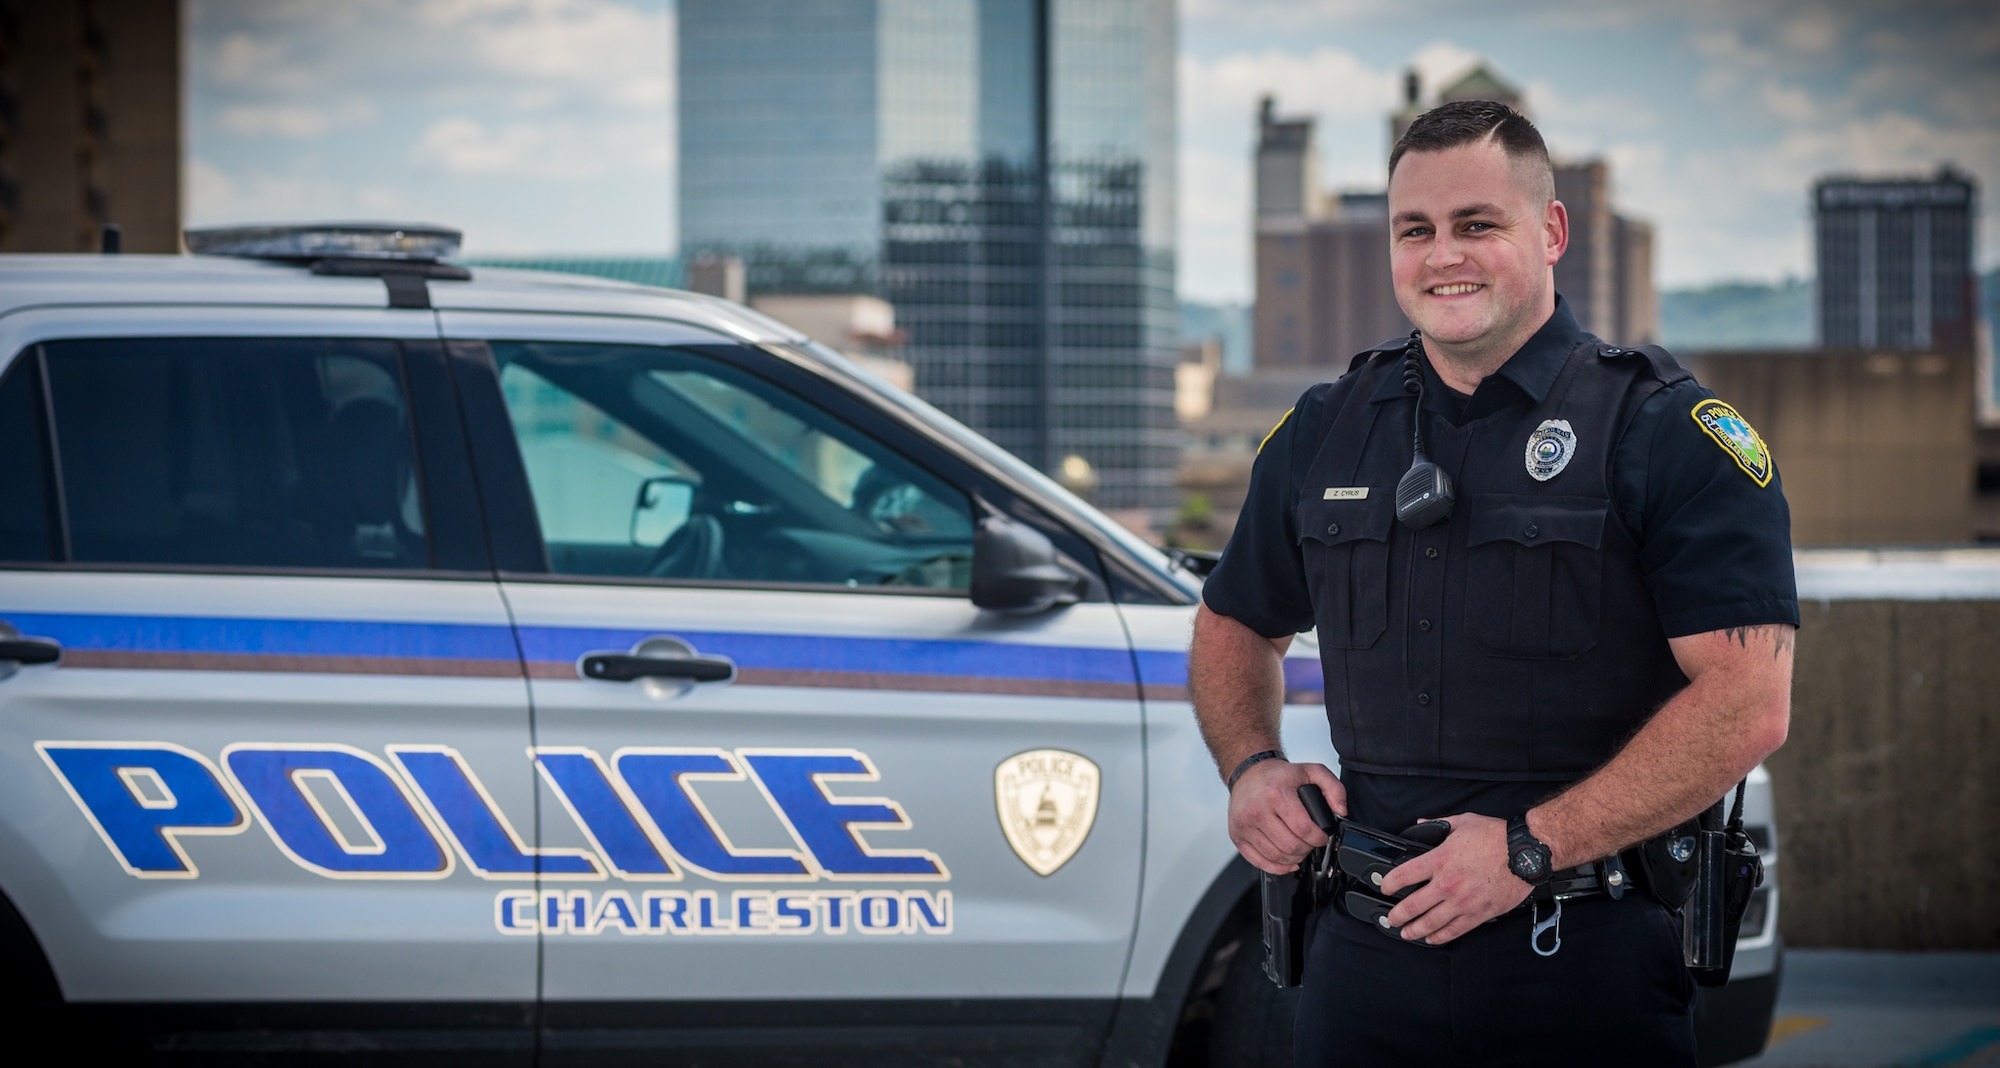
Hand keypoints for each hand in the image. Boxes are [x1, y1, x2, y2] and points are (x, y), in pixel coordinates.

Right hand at [1227, 760, 1345, 874]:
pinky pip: (1259, 862)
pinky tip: (1286, 860)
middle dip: (1307, 849)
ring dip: (1293, 858)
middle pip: (1290, 846)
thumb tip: (1341, 811)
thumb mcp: (1311, 772)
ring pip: (1276, 857)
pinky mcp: (1237, 836)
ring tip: (1299, 848)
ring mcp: (1244, 825)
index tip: (1322, 836)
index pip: (1303, 829)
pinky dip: (1276, 867)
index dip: (1319, 838)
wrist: (1248, 773)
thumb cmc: (1278, 776)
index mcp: (1276, 794)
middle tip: (1310, 842)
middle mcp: (1257, 810)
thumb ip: (1334, 788)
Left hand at [1379, 812, 1531, 944]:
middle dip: (1396, 915)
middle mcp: (1447, 884)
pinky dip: (1440, 937)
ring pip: (1430, 923)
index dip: (1388, 883)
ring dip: (1414, 930)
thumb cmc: (1497, 836)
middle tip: (1390, 919)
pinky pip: (1454, 930)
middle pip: (1412, 905)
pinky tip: (1431, 938)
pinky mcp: (1478, 914)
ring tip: (1405, 932)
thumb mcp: (1463, 822)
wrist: (1525, 853)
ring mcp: (1462, 902)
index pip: (1403, 875)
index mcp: (1439, 860)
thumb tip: (1422, 823)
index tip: (1384, 887)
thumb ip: (1438, 825)